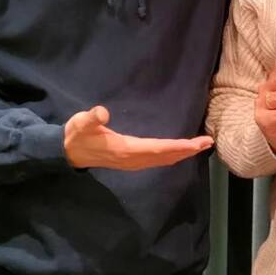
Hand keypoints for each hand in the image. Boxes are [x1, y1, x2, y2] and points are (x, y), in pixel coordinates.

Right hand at [64, 105, 213, 169]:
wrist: (68, 152)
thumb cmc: (77, 135)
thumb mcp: (81, 124)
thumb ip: (91, 118)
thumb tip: (102, 112)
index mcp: (126, 150)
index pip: (158, 149)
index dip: (178, 146)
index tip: (196, 144)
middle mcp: (133, 159)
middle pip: (166, 156)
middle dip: (187, 150)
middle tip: (207, 143)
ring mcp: (132, 162)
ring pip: (163, 160)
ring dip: (182, 154)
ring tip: (200, 146)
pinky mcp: (131, 161)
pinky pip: (157, 160)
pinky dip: (172, 155)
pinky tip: (179, 152)